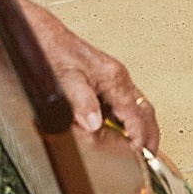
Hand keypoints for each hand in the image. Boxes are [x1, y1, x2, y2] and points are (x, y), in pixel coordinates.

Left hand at [16, 0, 158, 152]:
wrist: (42, 35)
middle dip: (149, 135)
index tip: (141, 156)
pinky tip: (120, 132)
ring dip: (141, 128)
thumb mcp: (65, 79)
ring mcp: (113, 79)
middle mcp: (118, 78)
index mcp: (114, 78)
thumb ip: (81, 102)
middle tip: (149, 158)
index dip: (140, 138)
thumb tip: (94, 124)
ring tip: (139, 150)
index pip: (136, 114)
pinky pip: (124, 104)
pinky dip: (129, 121)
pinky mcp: (104, 81)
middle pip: (144, 111)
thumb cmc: (53, 50)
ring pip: (137, 106)